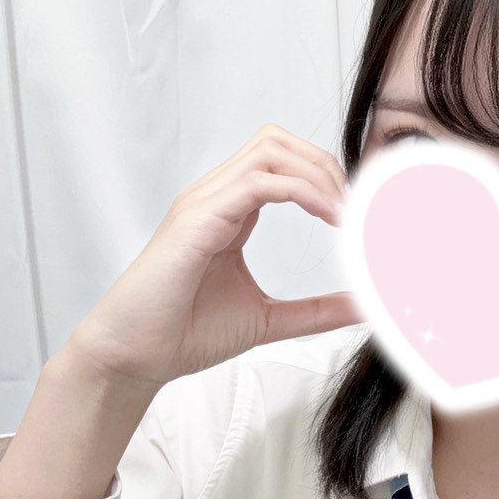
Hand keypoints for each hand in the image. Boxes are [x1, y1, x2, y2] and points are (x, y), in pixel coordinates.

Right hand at [67, 125, 362, 388]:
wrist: (135, 356)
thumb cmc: (184, 334)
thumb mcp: (268, 320)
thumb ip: (315, 311)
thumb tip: (363, 308)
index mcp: (229, 210)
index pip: (283, 164)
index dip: (326, 177)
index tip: (360, 213)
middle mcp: (215, 196)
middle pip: (279, 143)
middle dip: (326, 166)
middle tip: (358, 209)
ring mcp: (204, 202)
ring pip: (271, 151)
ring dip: (318, 174)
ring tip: (346, 214)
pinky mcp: (197, 220)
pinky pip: (259, 182)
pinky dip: (302, 192)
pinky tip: (329, 219)